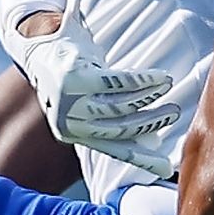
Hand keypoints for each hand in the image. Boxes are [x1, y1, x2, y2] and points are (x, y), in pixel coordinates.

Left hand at [20, 31, 190, 167]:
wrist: (39, 46)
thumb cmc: (71, 78)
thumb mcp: (88, 105)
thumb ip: (113, 123)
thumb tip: (151, 143)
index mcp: (70, 133)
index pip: (113, 150)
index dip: (142, 160)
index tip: (166, 168)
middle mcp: (69, 121)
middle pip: (121, 128)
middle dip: (152, 122)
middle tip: (173, 113)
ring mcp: (71, 99)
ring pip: (121, 105)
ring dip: (149, 97)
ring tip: (167, 86)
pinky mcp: (76, 77)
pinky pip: (118, 83)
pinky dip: (143, 81)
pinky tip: (159, 78)